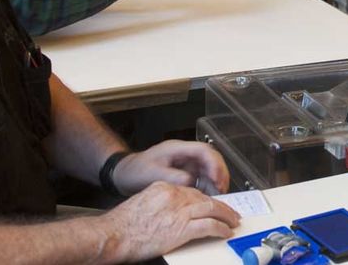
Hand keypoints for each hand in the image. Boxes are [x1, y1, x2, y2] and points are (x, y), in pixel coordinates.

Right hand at [98, 182, 239, 261]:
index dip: (205, 199)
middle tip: (229, 213)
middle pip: (204, 197)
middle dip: (220, 206)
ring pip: (212, 209)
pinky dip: (220, 228)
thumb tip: (169, 213)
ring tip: (233, 222)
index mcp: (164, 188)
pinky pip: (209, 226)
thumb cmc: (122, 225)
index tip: (212, 204)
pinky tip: (225, 232)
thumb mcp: (142, 204)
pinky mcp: (183, 228)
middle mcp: (174, 196)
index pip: (191, 191)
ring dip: (226, 216)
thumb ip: (159, 204)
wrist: (115, 234)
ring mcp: (180, 211)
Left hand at [111, 139, 230, 196]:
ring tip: (217, 196)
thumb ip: (173, 177)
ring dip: (215, 182)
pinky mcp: (185, 174)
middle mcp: (185, 155)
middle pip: (211, 159)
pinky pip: (202, 179)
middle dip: (219, 173)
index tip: (217, 178)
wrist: (124, 175)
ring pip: (208, 170)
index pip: (204, 150)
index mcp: (177, 149)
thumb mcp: (152, 174)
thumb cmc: (135, 170)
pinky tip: (207, 198)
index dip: (214, 163)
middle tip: (223, 189)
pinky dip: (207, 188)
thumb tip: (192, 182)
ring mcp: (186, 164)